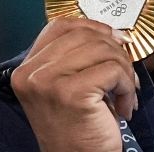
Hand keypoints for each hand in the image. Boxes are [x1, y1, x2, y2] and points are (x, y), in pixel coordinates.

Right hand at [11, 18, 136, 151]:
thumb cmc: (78, 127)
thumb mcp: (67, 85)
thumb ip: (77, 56)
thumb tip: (113, 32)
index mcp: (27, 68)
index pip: (61, 26)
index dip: (92, 27)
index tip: (114, 40)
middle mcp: (31, 73)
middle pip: (84, 35)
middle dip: (114, 51)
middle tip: (125, 75)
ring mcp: (48, 82)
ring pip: (102, 50)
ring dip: (124, 71)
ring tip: (125, 93)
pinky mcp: (71, 94)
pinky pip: (113, 71)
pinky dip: (126, 87)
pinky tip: (123, 106)